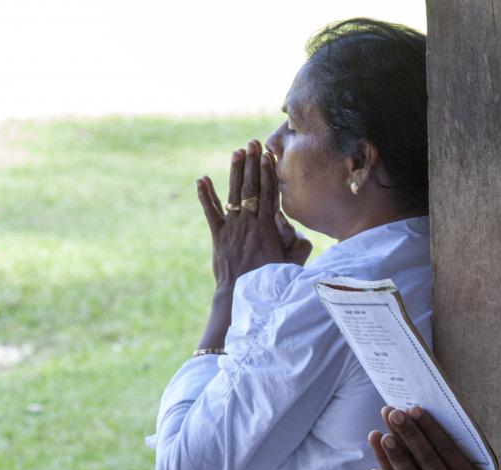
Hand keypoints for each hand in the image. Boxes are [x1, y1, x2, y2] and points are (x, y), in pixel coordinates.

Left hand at [196, 140, 312, 292]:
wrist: (240, 295)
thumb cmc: (270, 281)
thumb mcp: (292, 264)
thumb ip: (298, 245)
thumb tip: (294, 227)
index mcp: (267, 228)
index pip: (269, 193)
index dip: (268, 172)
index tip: (268, 155)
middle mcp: (249, 223)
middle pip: (251, 187)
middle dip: (252, 163)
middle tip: (253, 143)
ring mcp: (232, 227)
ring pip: (233, 193)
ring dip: (235, 171)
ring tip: (238, 152)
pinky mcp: (218, 236)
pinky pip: (211, 212)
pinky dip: (206, 195)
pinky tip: (201, 179)